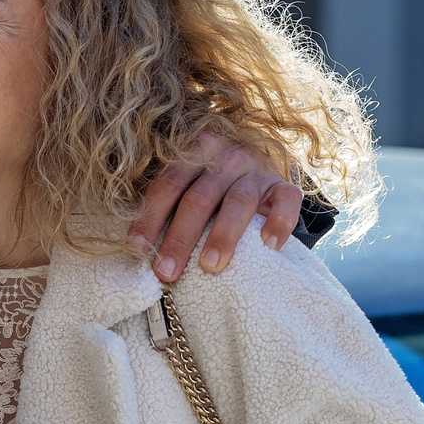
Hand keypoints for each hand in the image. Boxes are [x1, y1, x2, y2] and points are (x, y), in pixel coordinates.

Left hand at [129, 130, 304, 282]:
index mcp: (195, 152)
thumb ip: (171, 205)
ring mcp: (256, 171)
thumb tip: (138, 249)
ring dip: (223, 235)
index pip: (167, 186)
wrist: (259, 176)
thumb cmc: (214, 188)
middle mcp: (226, 156)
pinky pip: (286, 201)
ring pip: (238, 202)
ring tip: (210, 266)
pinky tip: (269, 246)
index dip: (150, 219)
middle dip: (180, 238)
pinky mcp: (283, 186)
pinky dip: (278, 223)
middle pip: (199, 198)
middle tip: (166, 271)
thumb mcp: (191, 184)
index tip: (138, 251)